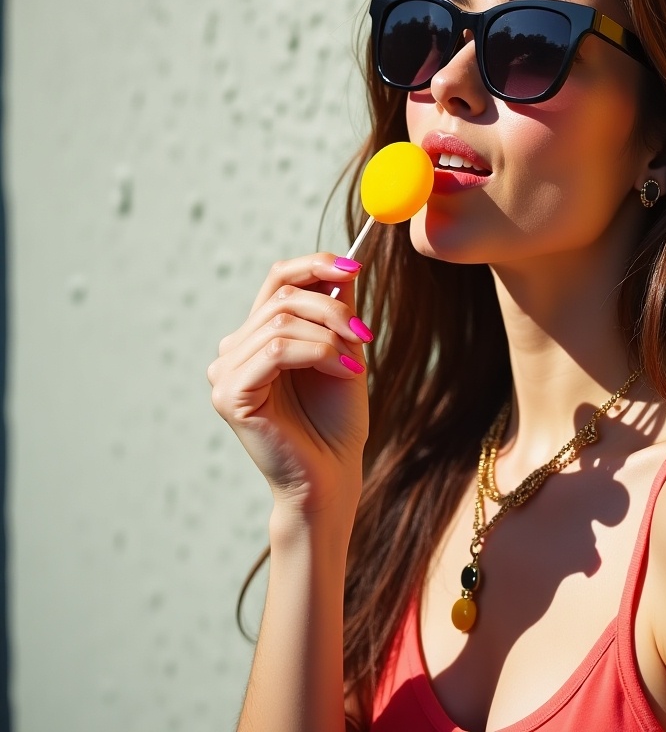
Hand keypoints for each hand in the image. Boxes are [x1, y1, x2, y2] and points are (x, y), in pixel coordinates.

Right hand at [208, 253, 370, 514]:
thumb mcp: (344, 350)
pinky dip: (319, 353)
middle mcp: (234, 351)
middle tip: (364, 332)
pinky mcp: (230, 395)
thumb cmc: (337, 420)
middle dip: (333, 308)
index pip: (278, 279)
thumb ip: (338, 309)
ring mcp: (225, 372)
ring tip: (356, 362)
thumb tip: (348, 265)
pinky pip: (277, 349)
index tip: (357, 266)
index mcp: (257, 337)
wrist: (333, 476)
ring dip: (331, 336)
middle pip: (283, 296)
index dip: (316, 265)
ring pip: (283, 322)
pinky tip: (345, 370)